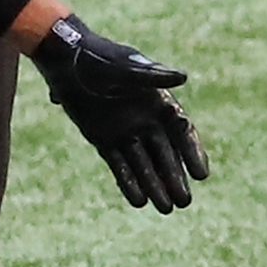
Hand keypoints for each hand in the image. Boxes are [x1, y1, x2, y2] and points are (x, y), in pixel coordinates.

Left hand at [30, 15, 209, 212]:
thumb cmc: (100, 58)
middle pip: (165, 154)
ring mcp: (125, 132)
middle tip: (183, 202)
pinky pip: (120, 165)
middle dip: (175, 177)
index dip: (193, 152)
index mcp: (158, 101)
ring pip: (144, 164)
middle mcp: (146, 120)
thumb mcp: (126, 67)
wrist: (65, 60)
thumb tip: (183, 77)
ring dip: (155, 185)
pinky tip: (139, 201)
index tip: (201, 175)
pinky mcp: (104, 140)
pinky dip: (129, 183)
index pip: (182, 131)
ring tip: (166, 208)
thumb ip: (153, 76)